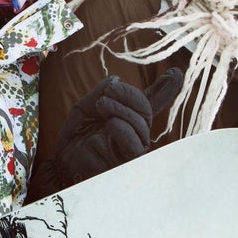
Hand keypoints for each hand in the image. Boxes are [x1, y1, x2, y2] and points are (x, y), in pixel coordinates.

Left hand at [32, 68, 182, 199]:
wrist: (61, 163)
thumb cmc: (74, 137)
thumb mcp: (85, 107)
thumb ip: (101, 92)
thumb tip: (118, 79)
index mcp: (127, 117)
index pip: (149, 103)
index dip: (165, 89)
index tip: (176, 73)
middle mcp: (135, 132)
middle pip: (146, 110)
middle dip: (129, 94)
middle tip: (109, 91)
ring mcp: (133, 148)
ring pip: (141, 124)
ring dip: (121, 109)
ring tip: (101, 106)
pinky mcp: (127, 163)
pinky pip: (135, 144)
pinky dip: (124, 128)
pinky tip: (110, 124)